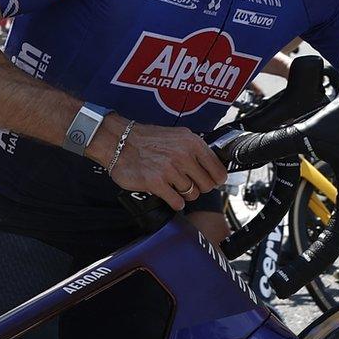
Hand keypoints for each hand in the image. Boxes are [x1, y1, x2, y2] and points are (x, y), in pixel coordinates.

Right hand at [106, 121, 225, 209]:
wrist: (120, 142)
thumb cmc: (149, 140)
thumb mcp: (178, 136)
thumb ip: (196, 150)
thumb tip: (214, 169)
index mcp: (192, 143)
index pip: (218, 171)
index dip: (215, 180)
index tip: (210, 182)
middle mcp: (183, 155)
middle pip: (207, 186)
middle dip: (199, 188)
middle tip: (187, 184)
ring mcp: (170, 170)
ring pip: (192, 194)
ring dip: (184, 194)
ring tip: (173, 185)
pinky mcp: (156, 183)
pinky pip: (177, 202)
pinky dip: (175, 201)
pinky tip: (168, 193)